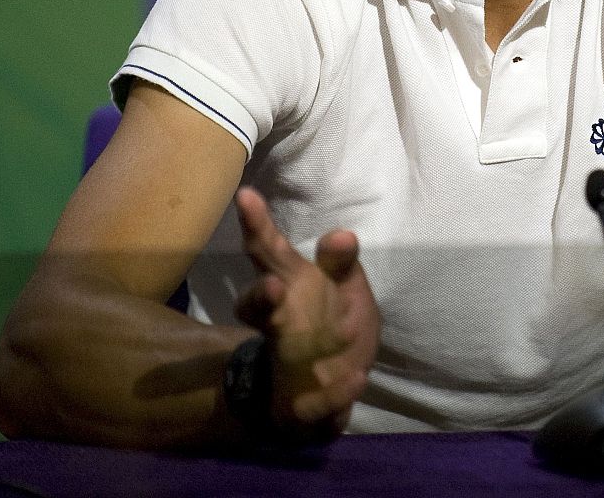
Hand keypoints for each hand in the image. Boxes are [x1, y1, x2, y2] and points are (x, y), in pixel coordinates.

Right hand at [234, 188, 380, 439]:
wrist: (330, 393)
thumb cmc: (333, 328)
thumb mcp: (347, 291)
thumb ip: (341, 264)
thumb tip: (341, 233)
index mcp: (290, 288)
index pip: (268, 253)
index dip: (257, 225)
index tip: (247, 195)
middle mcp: (277, 324)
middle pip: (256, 307)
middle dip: (261, 298)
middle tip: (273, 287)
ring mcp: (284, 365)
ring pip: (276, 357)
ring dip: (296, 355)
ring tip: (322, 333)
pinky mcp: (299, 407)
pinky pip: (313, 403)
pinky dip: (333, 394)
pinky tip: (356, 381)